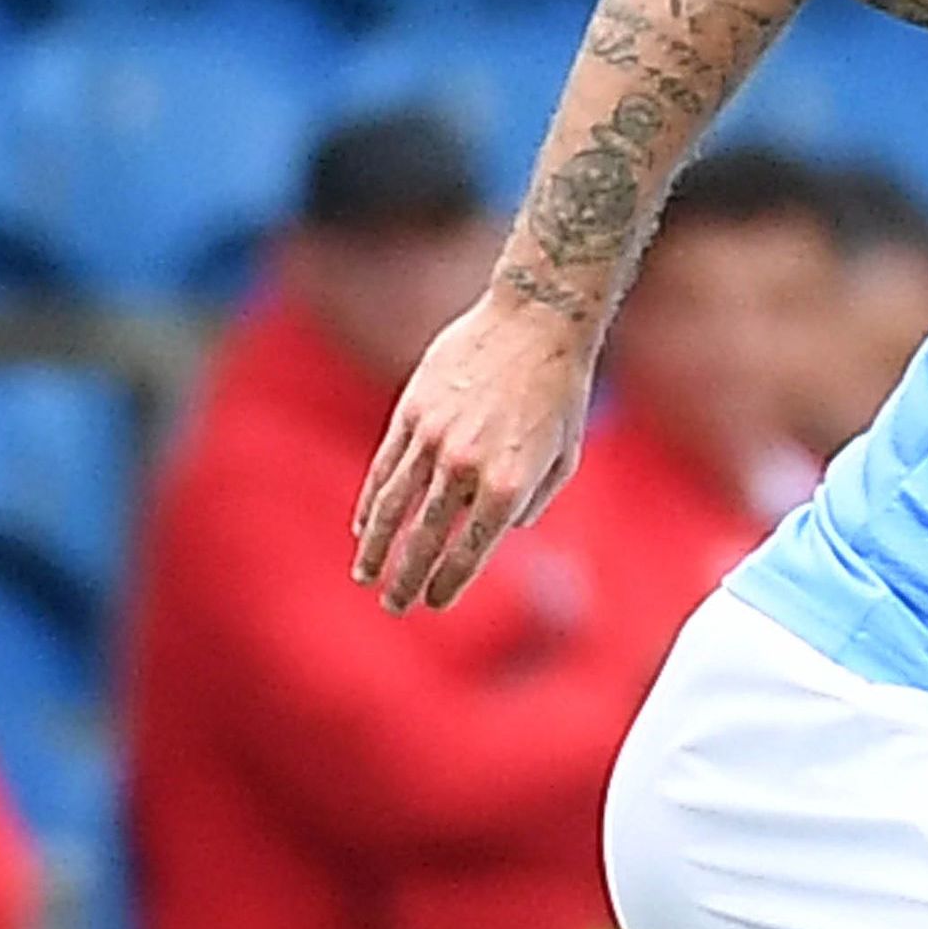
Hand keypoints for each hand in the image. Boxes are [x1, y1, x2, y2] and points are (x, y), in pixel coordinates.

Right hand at [355, 291, 592, 610]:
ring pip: (394, 506)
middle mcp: (466, 466)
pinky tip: (363, 527)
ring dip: (378, 548)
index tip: (434, 605)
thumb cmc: (560, 392)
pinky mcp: (412, 411)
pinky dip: (372, 501)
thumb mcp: (563, 457)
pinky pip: (385, 466)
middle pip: (424, 538)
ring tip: (366, 577)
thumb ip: (531, 501)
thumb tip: (503, 531)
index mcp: (508, 484)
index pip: (469, 551)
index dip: (449, 583)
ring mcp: (434, 437)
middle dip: (406, 578)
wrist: (536, 320)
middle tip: (394, 607)